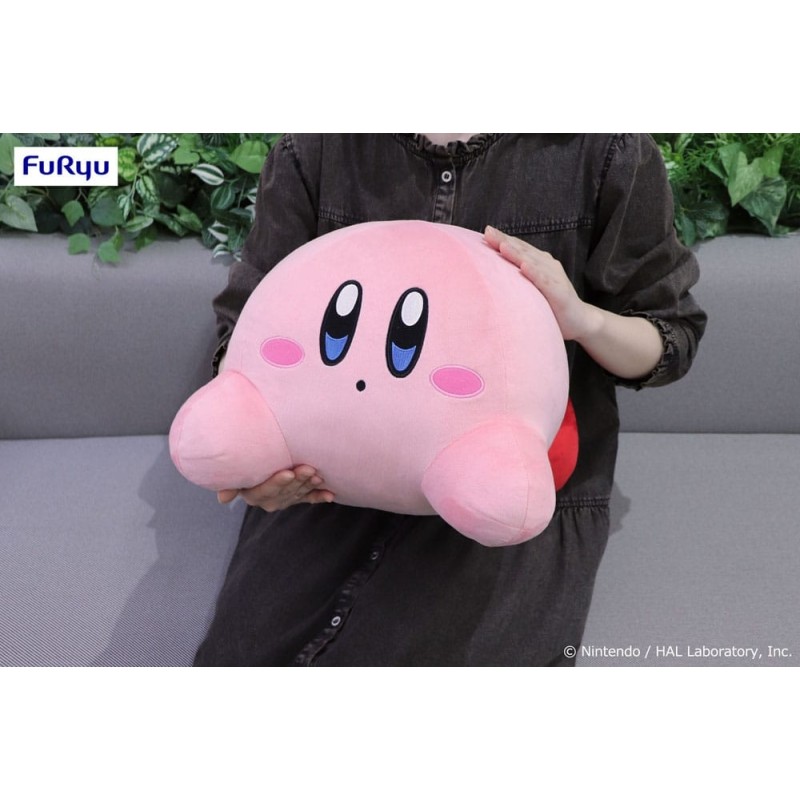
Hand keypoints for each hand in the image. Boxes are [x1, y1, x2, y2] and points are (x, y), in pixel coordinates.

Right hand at [217, 465, 334, 511]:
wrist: (258, 458)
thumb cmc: (245, 458)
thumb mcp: (236, 470)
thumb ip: (230, 483)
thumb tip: (222, 499)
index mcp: (251, 493)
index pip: (264, 490)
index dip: (276, 482)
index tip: (288, 473)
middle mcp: (268, 500)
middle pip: (284, 492)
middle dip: (297, 481)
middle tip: (308, 469)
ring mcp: (284, 499)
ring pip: (298, 493)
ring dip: (308, 486)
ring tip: (318, 476)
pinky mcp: (296, 497)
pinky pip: (309, 498)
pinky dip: (319, 496)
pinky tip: (330, 495)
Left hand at [483, 225, 598, 341]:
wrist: (580, 321)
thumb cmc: (552, 305)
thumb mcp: (534, 288)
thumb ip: (520, 279)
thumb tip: (495, 276)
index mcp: (540, 264)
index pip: (520, 249)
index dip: (503, 239)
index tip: (486, 232)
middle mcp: (547, 266)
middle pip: (524, 251)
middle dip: (506, 241)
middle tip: (488, 232)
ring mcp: (554, 278)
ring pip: (533, 262)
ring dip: (517, 253)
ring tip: (502, 245)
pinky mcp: (559, 293)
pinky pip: (545, 281)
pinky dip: (535, 273)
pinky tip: (524, 267)